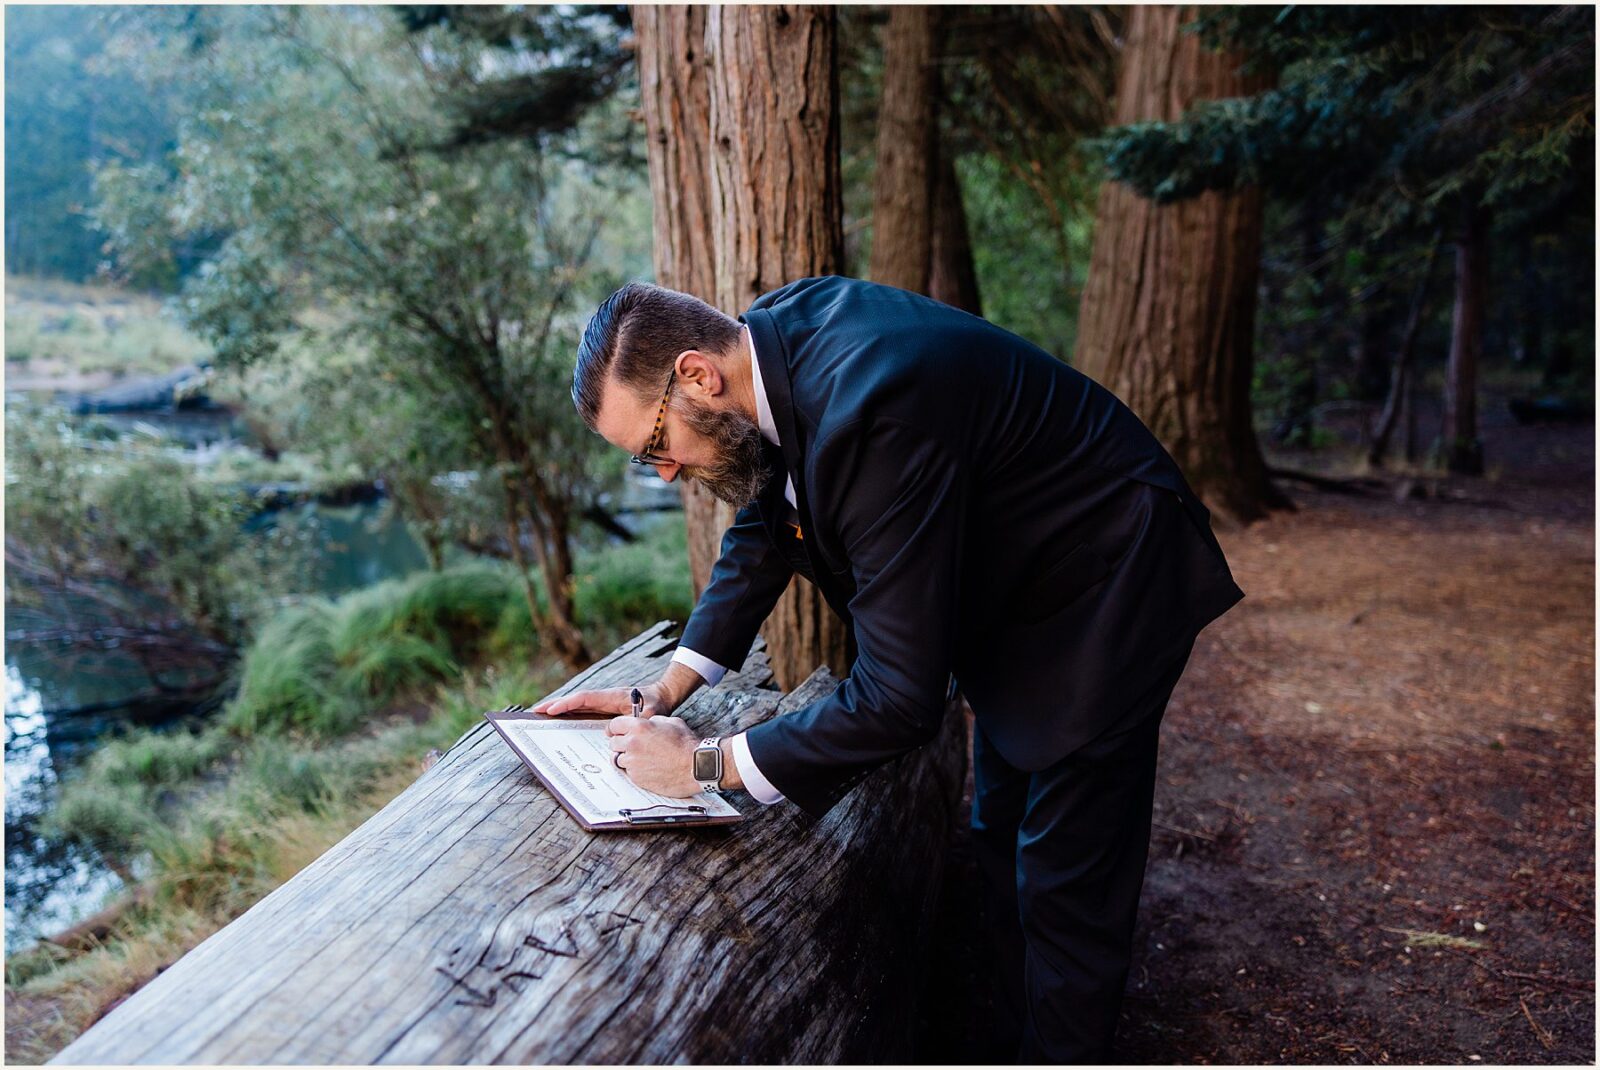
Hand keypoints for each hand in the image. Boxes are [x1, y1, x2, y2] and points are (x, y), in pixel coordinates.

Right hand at [530, 682, 669, 717]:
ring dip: (559, 709)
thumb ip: (642, 720)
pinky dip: (569, 713)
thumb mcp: (653, 713)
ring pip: (576, 705)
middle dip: (555, 705)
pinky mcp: (603, 708)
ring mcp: (602, 703)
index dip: (568, 704)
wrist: (662, 696)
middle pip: (575, 700)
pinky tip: (559, 720)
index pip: (585, 698)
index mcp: (611, 697)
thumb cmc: (657, 704)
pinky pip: (582, 710)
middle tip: (535, 711)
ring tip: (540, 715)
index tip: (552, 710)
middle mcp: (603, 698)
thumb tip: (631, 729)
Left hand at [605, 715, 699, 796]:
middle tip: (632, 746)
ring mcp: (633, 762)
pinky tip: (649, 768)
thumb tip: (646, 723)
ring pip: (619, 759)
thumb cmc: (686, 744)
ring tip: (643, 759)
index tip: (616, 732)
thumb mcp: (670, 722)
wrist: (695, 766)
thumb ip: (653, 722)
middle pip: (613, 743)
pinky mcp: (636, 777)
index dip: (616, 729)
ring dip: (627, 758)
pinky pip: (629, 772)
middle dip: (621, 744)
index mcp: (639, 727)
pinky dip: (635, 770)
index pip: (614, 725)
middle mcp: (632, 744)